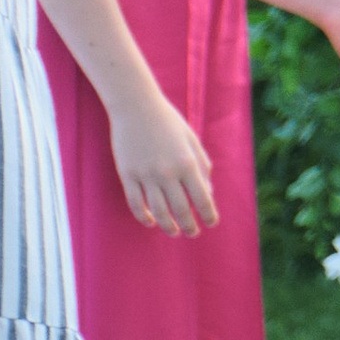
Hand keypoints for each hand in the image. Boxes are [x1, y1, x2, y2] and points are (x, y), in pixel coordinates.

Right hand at [107, 90, 218, 236]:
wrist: (136, 106)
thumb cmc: (168, 121)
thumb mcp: (191, 140)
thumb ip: (202, 166)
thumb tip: (207, 193)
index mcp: (187, 162)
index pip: (202, 198)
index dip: (208, 214)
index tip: (212, 223)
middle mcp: (167, 172)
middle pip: (180, 210)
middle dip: (189, 226)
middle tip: (193, 233)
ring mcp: (146, 175)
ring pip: (158, 212)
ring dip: (168, 226)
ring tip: (174, 232)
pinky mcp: (127, 175)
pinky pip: (136, 204)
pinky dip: (144, 217)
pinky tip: (151, 222)